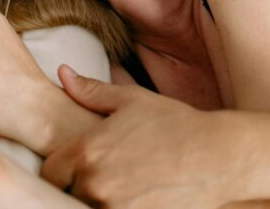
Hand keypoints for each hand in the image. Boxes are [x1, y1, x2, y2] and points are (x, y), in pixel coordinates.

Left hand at [42, 66, 232, 207]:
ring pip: (88, 208)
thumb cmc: (176, 123)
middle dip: (80, 186)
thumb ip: (92, 91)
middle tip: (106, 176)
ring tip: (125, 186)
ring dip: (99, 201)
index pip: (50, 173)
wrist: (219, 156)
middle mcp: (96, 184)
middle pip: (67, 194)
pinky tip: (139, 198)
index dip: (61, 170)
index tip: (76, 167)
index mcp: (88, 151)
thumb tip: (62, 73)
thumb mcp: (132, 100)